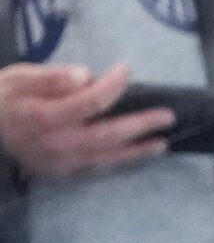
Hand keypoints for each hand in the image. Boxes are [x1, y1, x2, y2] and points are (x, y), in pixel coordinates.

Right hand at [0, 64, 171, 178]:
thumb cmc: (2, 98)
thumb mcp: (18, 78)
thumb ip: (51, 77)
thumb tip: (86, 76)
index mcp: (44, 117)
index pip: (88, 102)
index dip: (111, 86)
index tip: (126, 69)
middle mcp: (57, 144)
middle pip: (107, 134)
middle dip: (140, 125)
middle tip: (168, 116)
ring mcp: (62, 162)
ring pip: (108, 157)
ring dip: (138, 150)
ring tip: (163, 142)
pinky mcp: (64, 173)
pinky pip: (99, 168)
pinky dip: (121, 161)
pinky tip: (138, 154)